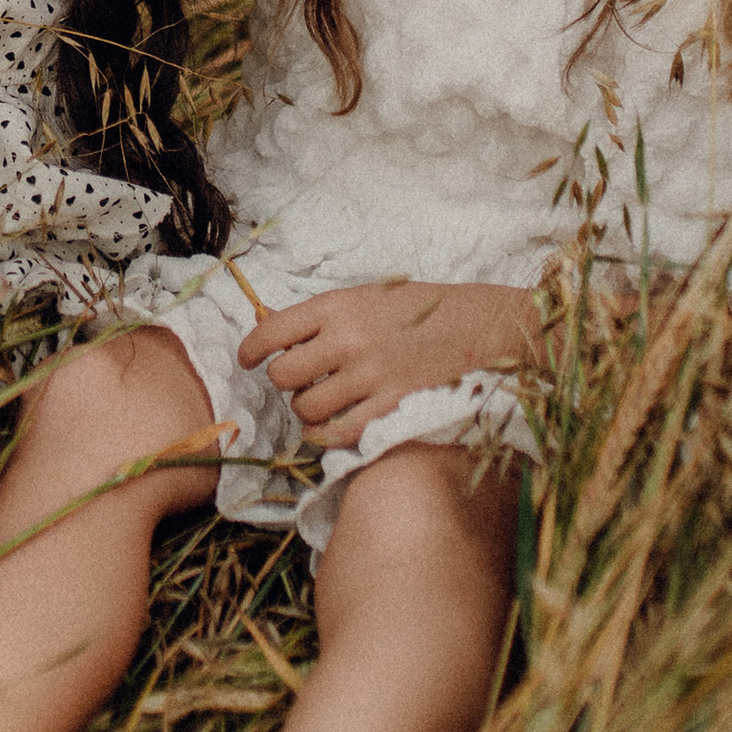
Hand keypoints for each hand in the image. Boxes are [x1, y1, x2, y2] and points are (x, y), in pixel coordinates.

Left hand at [236, 280, 536, 445]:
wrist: (483, 326)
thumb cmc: (424, 309)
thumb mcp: (370, 296)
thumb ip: (324, 316)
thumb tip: (268, 327)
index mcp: (340, 305)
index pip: (272, 330)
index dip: (251, 348)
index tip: (248, 358)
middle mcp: (350, 339)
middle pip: (283, 374)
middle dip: (285, 380)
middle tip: (301, 379)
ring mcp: (371, 376)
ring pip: (306, 407)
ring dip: (307, 408)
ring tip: (324, 400)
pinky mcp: (391, 407)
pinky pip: (337, 434)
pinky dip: (324, 435)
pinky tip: (328, 428)